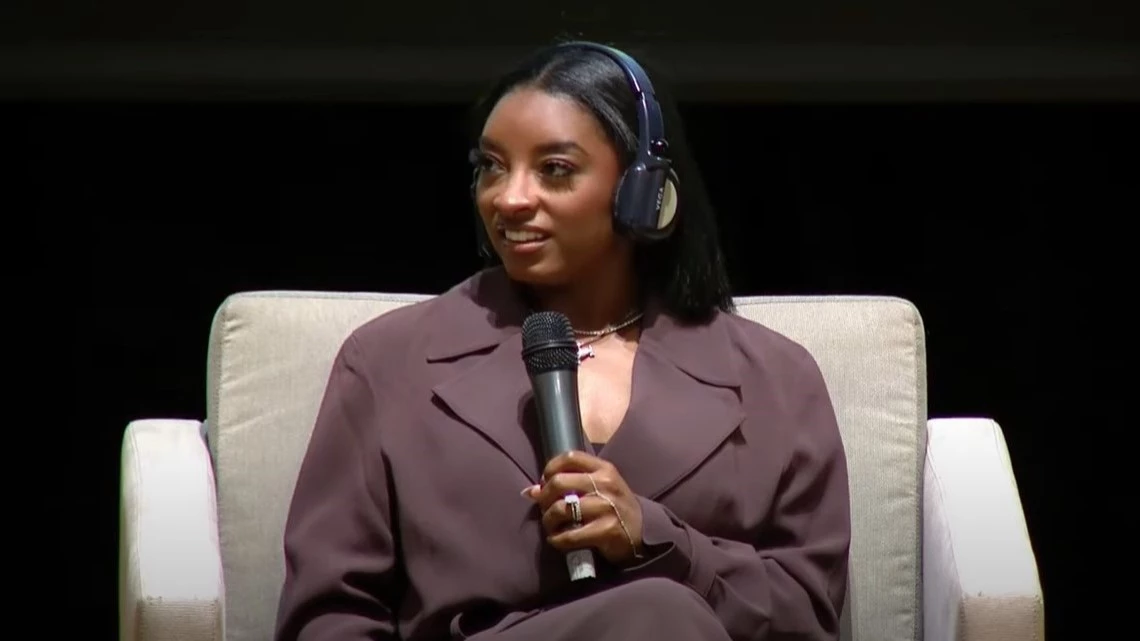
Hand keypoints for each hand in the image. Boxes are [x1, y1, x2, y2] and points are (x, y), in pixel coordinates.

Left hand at [522, 451, 643, 565]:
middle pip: (559, 482)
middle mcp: (605, 484)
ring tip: (551, 526)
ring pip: (561, 509)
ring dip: (548, 521)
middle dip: (544, 498)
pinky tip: (558, 540)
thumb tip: (531, 491)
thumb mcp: (600, 488)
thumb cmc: (615, 507)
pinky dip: (557, 540)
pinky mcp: (606, 530)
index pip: (570, 457)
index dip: (550, 468)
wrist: (643, 532)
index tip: (545, 482)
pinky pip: (570, 535)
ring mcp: (606, 507)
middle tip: (544, 508)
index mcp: (604, 469)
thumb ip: (570, 484)